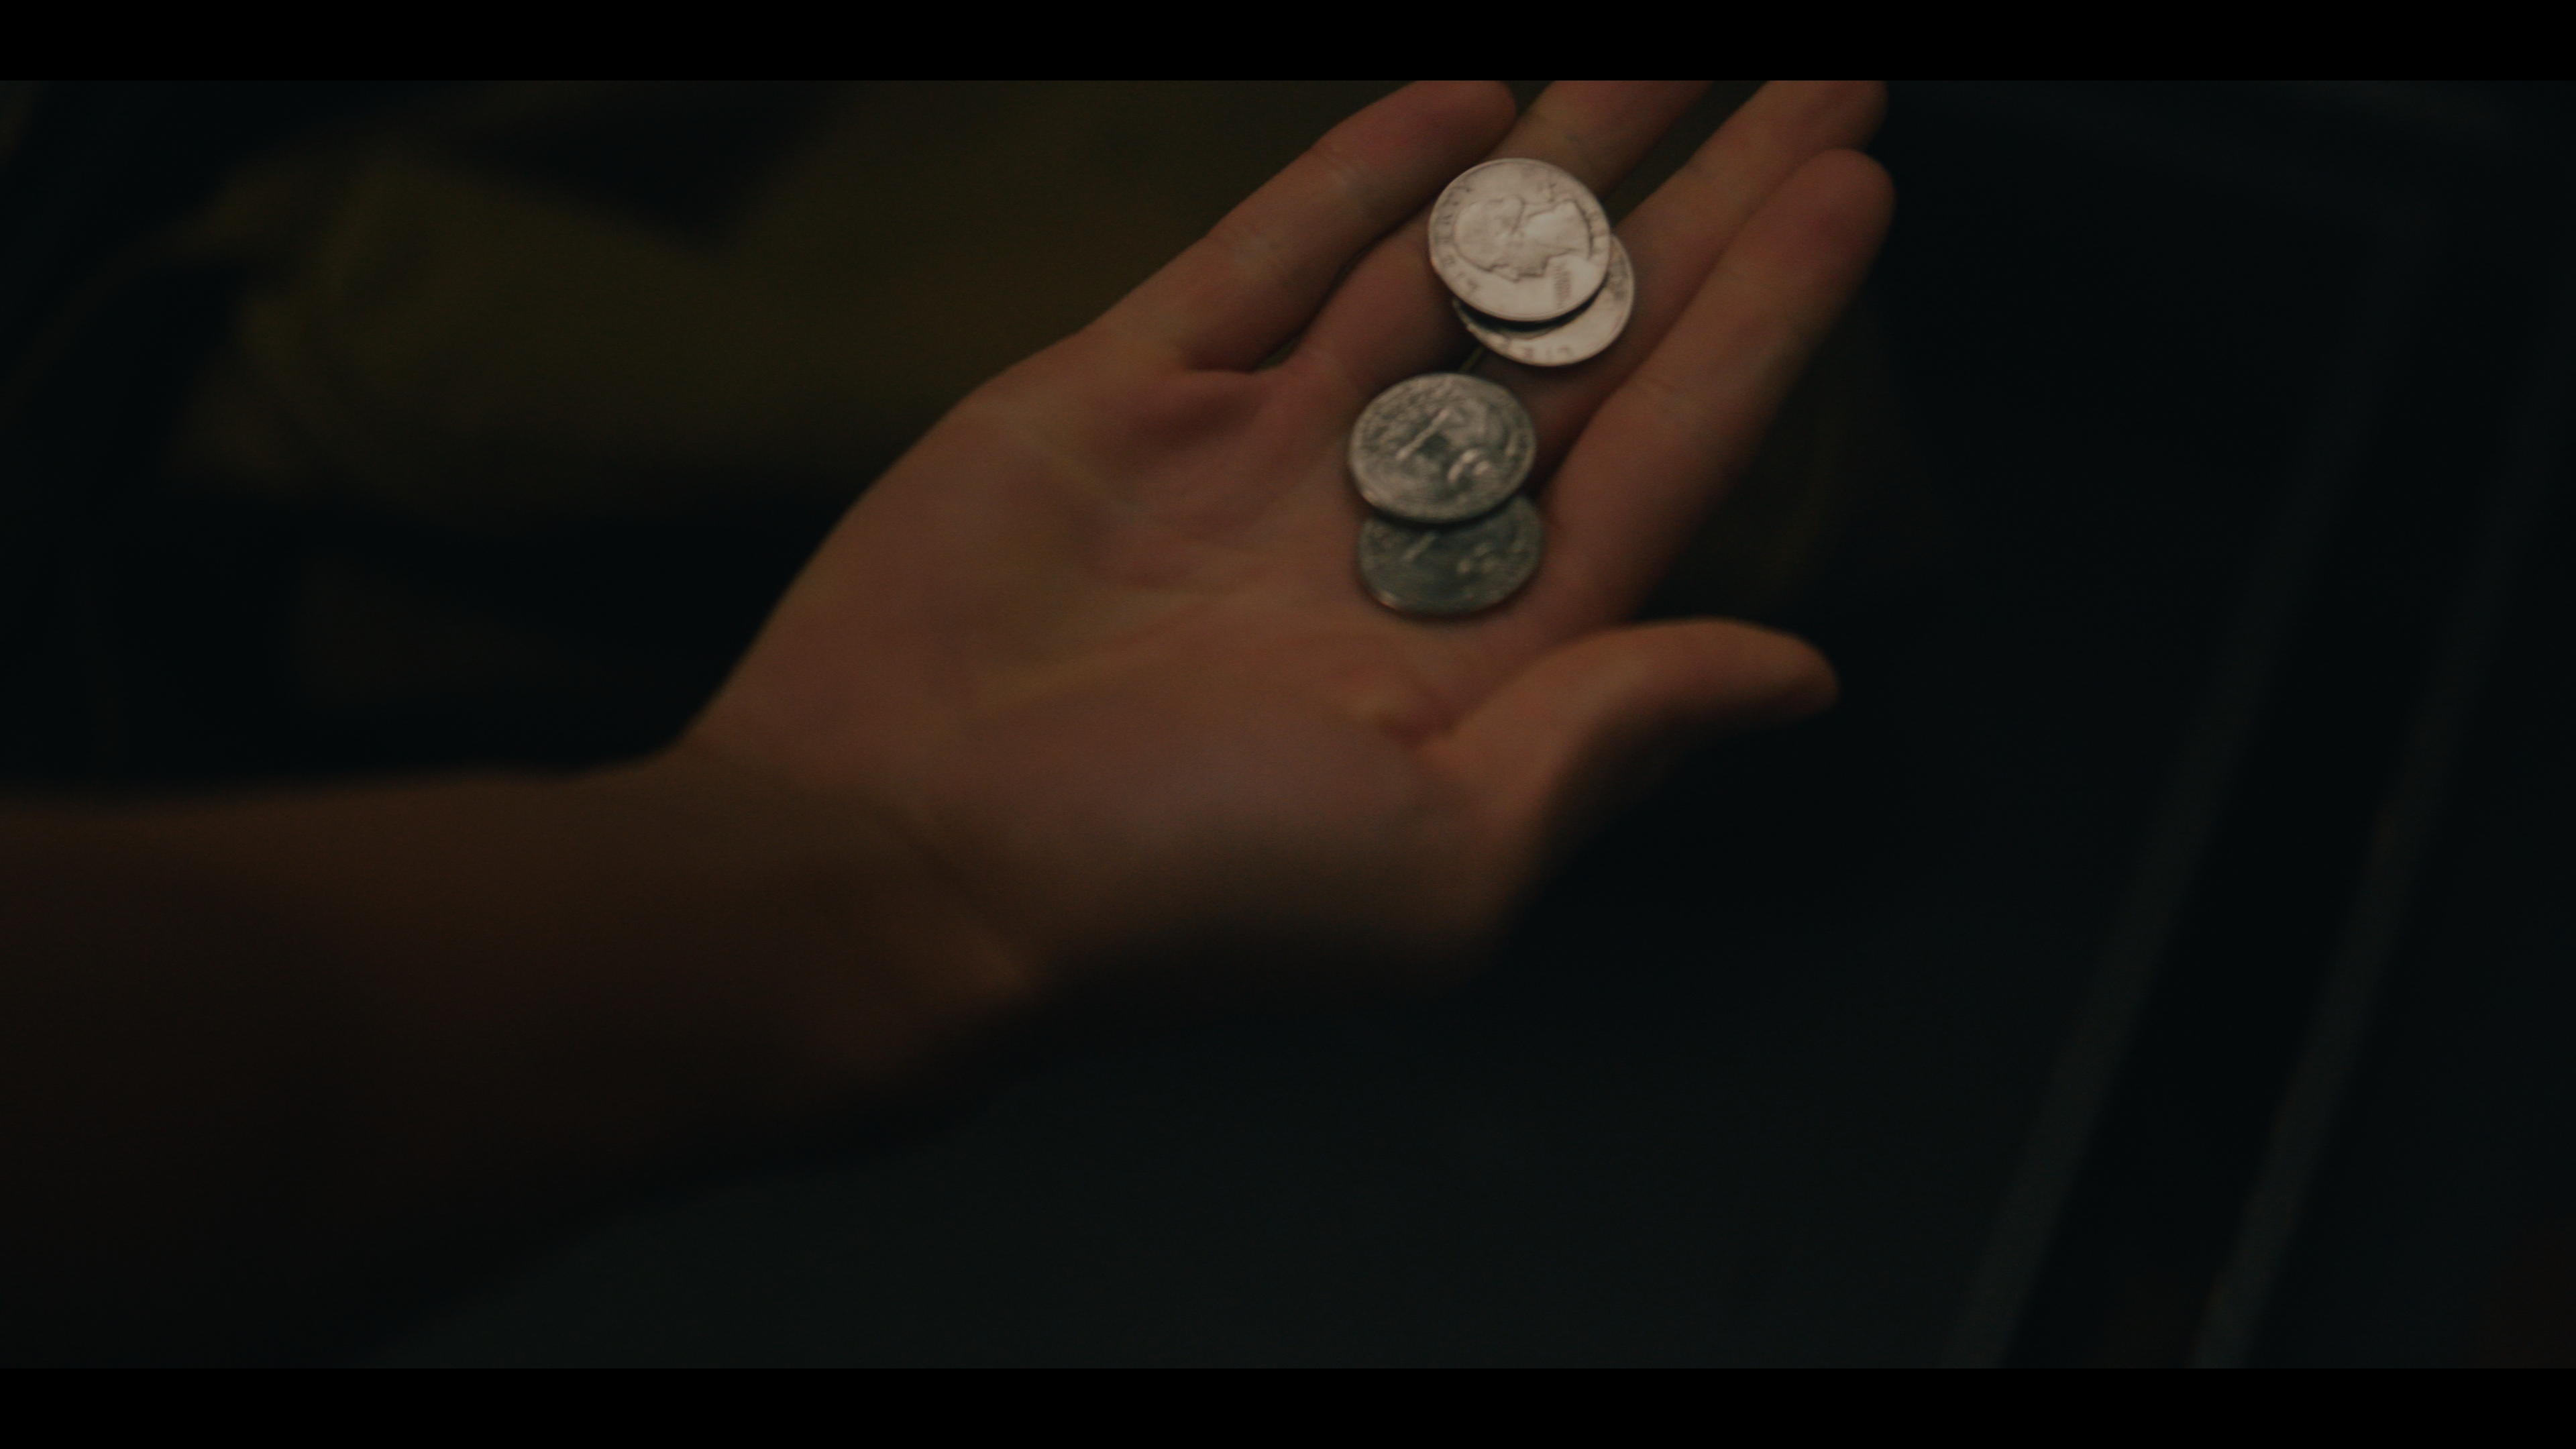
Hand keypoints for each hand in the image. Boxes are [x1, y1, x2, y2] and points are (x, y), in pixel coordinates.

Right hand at [684, 81, 1892, 1034]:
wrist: (888, 859)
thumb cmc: (1169, 898)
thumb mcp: (1443, 860)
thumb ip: (1619, 735)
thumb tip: (1804, 677)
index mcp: (1478, 650)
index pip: (1666, 451)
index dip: (1772, 320)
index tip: (1859, 191)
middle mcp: (1385, 539)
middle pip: (1590, 338)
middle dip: (1711, 205)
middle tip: (1830, 75)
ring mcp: (1254, 457)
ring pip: (1446, 269)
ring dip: (1566, 158)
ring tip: (1673, 47)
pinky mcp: (1124, 396)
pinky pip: (1267, 254)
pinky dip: (1364, 173)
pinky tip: (1471, 100)